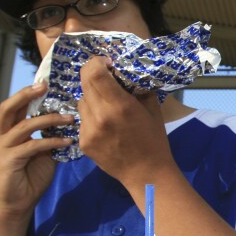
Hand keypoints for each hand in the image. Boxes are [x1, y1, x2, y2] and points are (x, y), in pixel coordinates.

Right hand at [0, 83, 73, 219]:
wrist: (18, 203)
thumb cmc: (31, 175)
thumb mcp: (42, 150)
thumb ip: (47, 134)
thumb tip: (68, 118)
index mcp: (6, 131)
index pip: (14, 106)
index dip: (27, 92)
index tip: (46, 82)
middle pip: (9, 108)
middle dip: (27, 94)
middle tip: (45, 86)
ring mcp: (1, 148)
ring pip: (25, 125)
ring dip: (50, 120)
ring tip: (71, 119)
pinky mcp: (8, 160)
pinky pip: (33, 145)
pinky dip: (52, 141)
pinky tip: (67, 142)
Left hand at [77, 57, 174, 185]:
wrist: (146, 173)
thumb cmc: (154, 140)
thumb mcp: (152, 109)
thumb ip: (137, 89)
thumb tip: (125, 72)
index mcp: (120, 106)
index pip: (95, 73)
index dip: (97, 63)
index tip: (106, 64)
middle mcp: (100, 116)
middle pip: (85, 84)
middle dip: (93, 76)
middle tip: (105, 78)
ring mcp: (88, 130)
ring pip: (81, 101)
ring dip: (91, 97)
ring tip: (106, 105)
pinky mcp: (82, 142)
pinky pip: (82, 119)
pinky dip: (91, 116)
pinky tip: (104, 125)